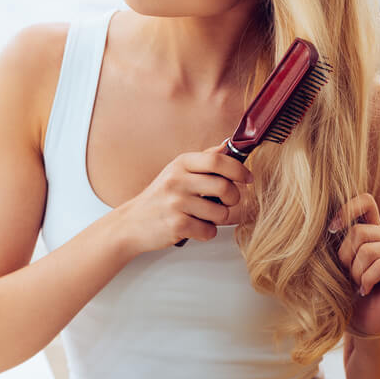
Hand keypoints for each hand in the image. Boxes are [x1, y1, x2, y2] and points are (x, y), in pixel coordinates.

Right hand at [117, 141, 252, 254]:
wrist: (131, 222)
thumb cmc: (159, 197)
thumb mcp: (177, 171)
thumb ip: (203, 160)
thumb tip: (228, 146)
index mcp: (181, 164)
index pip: (218, 160)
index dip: (239, 169)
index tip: (247, 178)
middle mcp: (177, 180)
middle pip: (224, 186)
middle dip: (234, 198)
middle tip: (227, 202)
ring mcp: (176, 203)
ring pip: (220, 213)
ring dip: (218, 219)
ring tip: (204, 216)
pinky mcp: (176, 224)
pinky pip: (209, 231)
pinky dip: (206, 233)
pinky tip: (193, 228)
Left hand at [331, 193, 379, 336]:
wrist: (361, 321)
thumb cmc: (341, 291)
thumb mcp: (329, 262)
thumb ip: (328, 239)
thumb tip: (308, 217)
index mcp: (368, 230)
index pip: (366, 201)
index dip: (348, 209)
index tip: (331, 230)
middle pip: (361, 230)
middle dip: (345, 256)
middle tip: (347, 274)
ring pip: (370, 249)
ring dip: (356, 271)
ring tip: (357, 283)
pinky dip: (368, 279)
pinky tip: (366, 290)